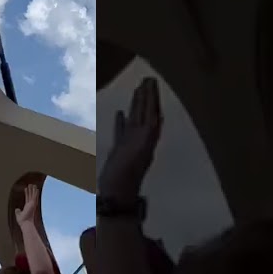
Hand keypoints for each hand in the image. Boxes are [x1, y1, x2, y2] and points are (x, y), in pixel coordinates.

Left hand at [15, 184, 39, 224]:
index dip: (27, 194)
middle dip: (31, 191)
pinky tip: (36, 188)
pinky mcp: (33, 204)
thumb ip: (18, 211)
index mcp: (27, 207)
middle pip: (31, 196)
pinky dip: (35, 192)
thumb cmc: (23, 221)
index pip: (27, 199)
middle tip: (32, 185)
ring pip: (33, 195)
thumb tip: (16, 209)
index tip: (27, 189)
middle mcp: (30, 205)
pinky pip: (34, 197)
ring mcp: (32, 204)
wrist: (25, 223)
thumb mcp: (18, 215)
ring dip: (33, 190)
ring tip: (33, 185)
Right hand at [99, 77, 161, 197]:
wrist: (116, 194)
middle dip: (147, 97)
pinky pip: (122, 132)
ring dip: (137, 105)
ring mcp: (130, 144)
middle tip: (147, 79)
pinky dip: (122, 121)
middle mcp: (141, 138)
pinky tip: (120, 112)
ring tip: (137, 89)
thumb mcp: (138, 152)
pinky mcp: (119, 151)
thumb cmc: (125, 173)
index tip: (151, 82)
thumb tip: (155, 118)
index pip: (151, 112)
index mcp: (147, 137)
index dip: (152, 98)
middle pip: (145, 113)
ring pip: (134, 120)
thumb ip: (145, 136)